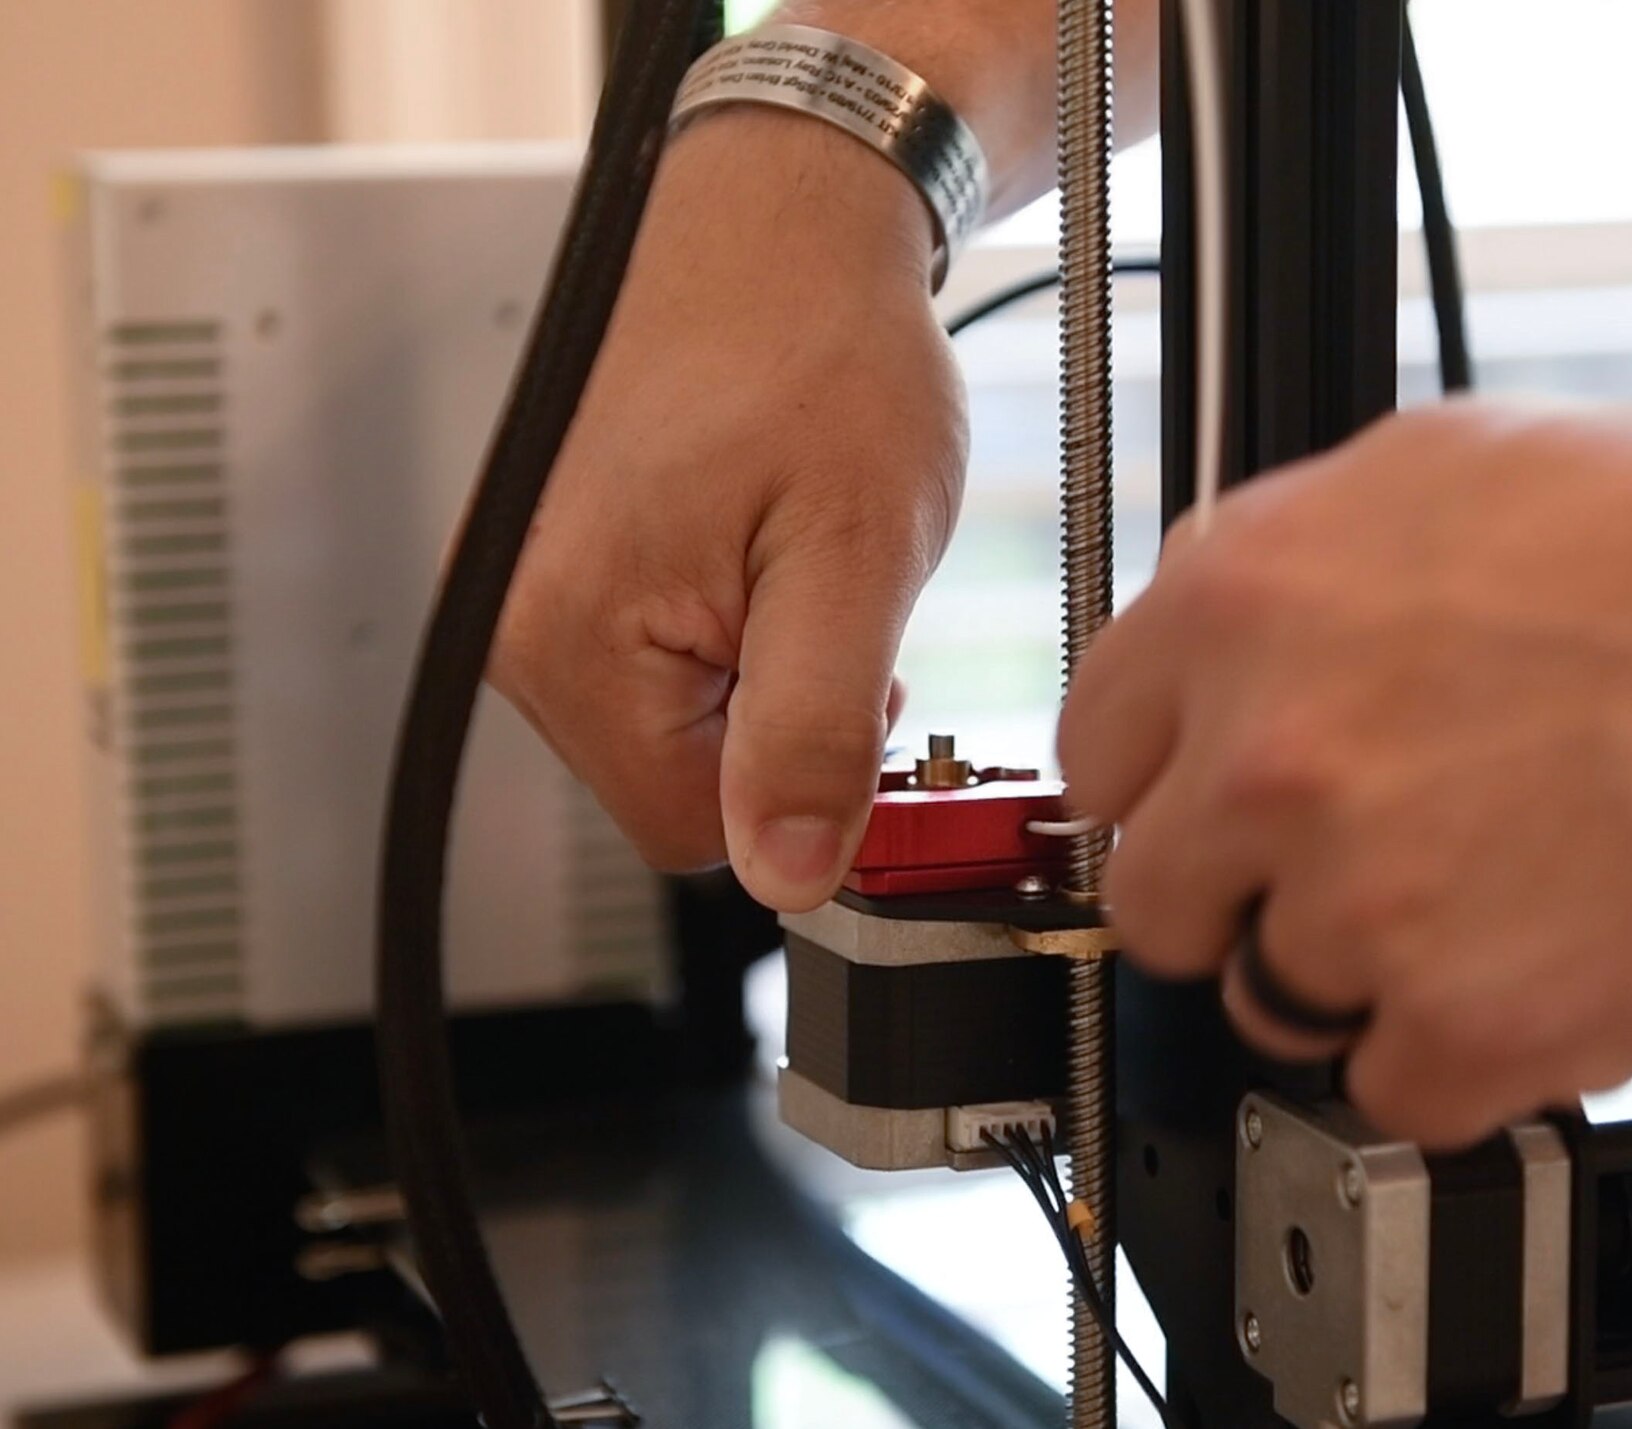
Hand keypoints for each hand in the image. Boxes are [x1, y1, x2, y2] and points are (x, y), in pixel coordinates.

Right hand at [491, 111, 966, 910]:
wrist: (784, 223)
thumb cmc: (821, 350)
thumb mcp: (856, 555)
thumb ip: (816, 730)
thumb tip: (786, 876)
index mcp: (567, 634)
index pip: (689, 834)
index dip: (798, 791)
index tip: (858, 700)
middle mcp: (514, 621)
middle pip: (674, 787)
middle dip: (777, 728)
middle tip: (832, 607)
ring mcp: (528, 589)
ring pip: (672, 731)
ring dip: (759, 680)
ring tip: (797, 561)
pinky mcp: (560, 564)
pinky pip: (654, 669)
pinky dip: (729, 639)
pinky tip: (761, 553)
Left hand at [1060, 401, 1631, 1145]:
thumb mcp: (1432, 475)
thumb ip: (1277, 569)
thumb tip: (1210, 638)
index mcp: (1238, 604)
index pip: (1094, 757)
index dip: (1156, 795)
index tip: (1196, 819)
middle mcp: (1268, 752)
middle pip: (1154, 900)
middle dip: (1233, 898)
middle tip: (1345, 868)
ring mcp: (1354, 896)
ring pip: (1271, 998)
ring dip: (1356, 974)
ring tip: (1484, 894)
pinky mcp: (1462, 1022)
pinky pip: (1389, 1088)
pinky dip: (1458, 1055)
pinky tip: (1533, 963)